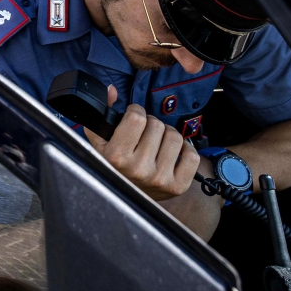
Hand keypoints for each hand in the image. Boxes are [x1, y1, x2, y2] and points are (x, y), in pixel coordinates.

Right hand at [84, 85, 199, 200]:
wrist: (123, 200)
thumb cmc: (112, 167)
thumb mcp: (99, 141)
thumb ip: (103, 113)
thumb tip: (112, 90)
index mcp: (117, 156)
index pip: (137, 117)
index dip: (136, 112)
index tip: (133, 118)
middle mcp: (139, 169)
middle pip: (157, 125)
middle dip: (151, 125)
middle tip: (144, 134)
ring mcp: (159, 179)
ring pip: (175, 137)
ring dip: (167, 135)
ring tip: (157, 143)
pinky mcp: (177, 187)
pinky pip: (191, 156)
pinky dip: (185, 150)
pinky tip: (172, 153)